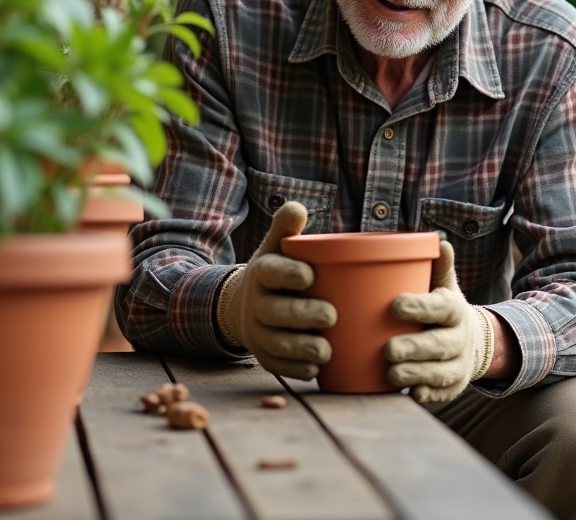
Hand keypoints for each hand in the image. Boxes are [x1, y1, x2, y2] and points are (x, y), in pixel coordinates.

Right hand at [218, 201, 336, 379]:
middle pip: (275, 312)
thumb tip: (296, 206)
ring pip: (276, 343)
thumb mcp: (276, 246)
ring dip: (301, 348)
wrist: (244, 304)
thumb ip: (286, 227)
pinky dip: (296, 368)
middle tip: (331, 315)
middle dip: (302, 315)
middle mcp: (256, 304)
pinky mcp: (264, 355)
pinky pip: (277, 365)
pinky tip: (317, 369)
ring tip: (326, 350)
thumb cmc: (275, 272)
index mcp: (262, 273)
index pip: (270, 272)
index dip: (288, 274)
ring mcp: (258, 332)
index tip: (311, 275)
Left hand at [384, 239, 491, 402]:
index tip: (394, 305)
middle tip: (388, 349)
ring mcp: (458, 365)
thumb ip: (439, 266)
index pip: (441, 307)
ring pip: (439, 373)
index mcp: (455, 309)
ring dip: (416, 374)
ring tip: (391, 373)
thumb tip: (440, 242)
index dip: (420, 307)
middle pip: (440, 345)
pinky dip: (425, 394)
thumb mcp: (443, 285)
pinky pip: (439, 394)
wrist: (472, 342)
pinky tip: (410, 392)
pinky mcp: (451, 387)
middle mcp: (460, 338)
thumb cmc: (443, 308)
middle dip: (415, 348)